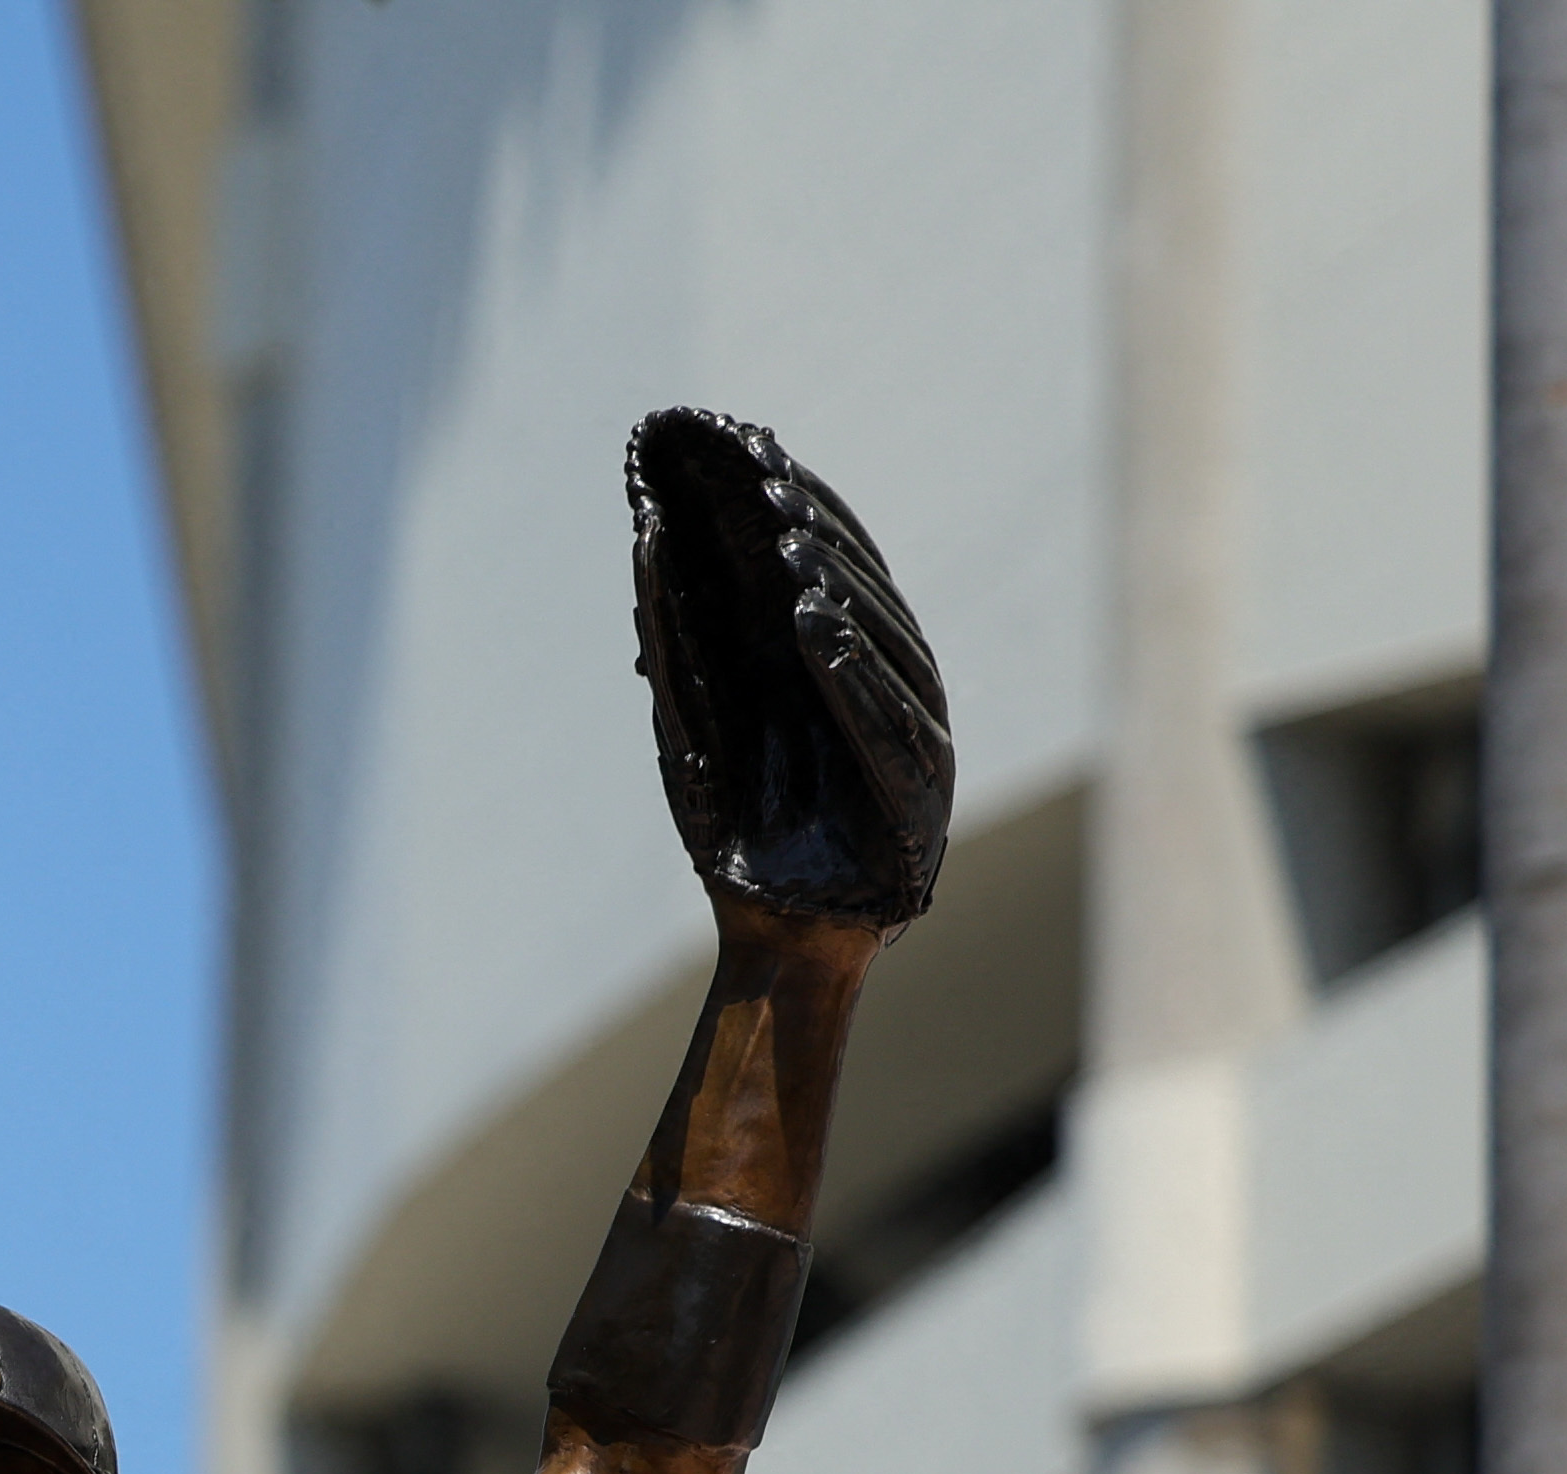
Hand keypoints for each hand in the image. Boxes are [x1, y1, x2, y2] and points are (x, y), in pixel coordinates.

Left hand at [625, 409, 948, 935]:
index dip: (793, 505)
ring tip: (788, 549)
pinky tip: (818, 628)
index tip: (752, 448)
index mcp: (837, 661)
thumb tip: (647, 533)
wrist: (779, 931)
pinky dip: (853, 676)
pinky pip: (888, 727)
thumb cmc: (736, 827)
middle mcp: (884, 686)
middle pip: (855, 591)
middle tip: (766, 482)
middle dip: (811, 534)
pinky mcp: (918, 801)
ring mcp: (909, 738)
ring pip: (879, 647)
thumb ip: (676, 637)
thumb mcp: (690, 720)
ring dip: (836, 590)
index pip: (824, 564)